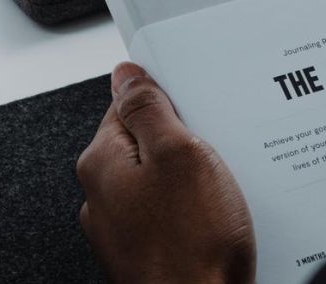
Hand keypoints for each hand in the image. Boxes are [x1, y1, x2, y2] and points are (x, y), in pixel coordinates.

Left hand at [77, 62, 255, 283]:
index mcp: (102, 162)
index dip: (170, 100)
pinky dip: (195, 211)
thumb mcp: (180, 154)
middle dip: (187, 142)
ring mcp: (123, 228)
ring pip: (162, 181)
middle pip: (147, 143)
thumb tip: (127, 73)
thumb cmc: (193, 245)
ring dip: (195, 179)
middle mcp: (103, 195)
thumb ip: (149, 108)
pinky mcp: (147, 251)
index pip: (129, 104)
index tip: (199, 106)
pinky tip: (218, 219)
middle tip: (219, 151)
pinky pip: (172, 214)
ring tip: (223, 190)